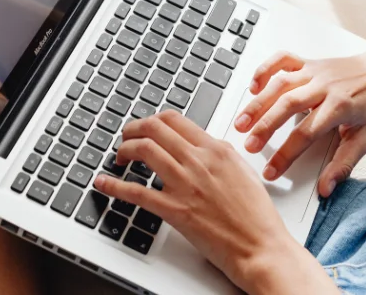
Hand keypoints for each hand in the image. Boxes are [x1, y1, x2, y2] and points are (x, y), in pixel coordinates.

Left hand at [94, 112, 334, 294]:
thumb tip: (200, 146)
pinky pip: (136, 192)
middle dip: (133, 129)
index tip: (146, 128)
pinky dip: (114, 185)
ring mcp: (185, 184)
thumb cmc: (256, 216)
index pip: (175, 120)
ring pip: (144, 149)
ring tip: (119, 157)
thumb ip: (219, 155)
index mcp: (216, 149)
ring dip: (124, 149)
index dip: (153, 120)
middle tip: (126, 138)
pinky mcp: (175, 210)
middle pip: (154, 128)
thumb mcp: (242, 172)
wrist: (261, 246)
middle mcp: (199, 161)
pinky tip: (103, 183)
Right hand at [235, 47, 365, 196]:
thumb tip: (326, 188)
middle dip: (264, 127)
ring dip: (257, 103)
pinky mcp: (308, 62)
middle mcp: (323, 87)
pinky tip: (254, 86)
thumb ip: (343, 165)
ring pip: (279, 84)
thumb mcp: (365, 139)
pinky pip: (282, 60)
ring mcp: (314, 72)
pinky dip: (265, 69)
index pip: (305, 134)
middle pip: (286, 105)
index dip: (285, 154)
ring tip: (241, 121)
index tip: (271, 171)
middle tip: (249, 145)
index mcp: (338, 107)